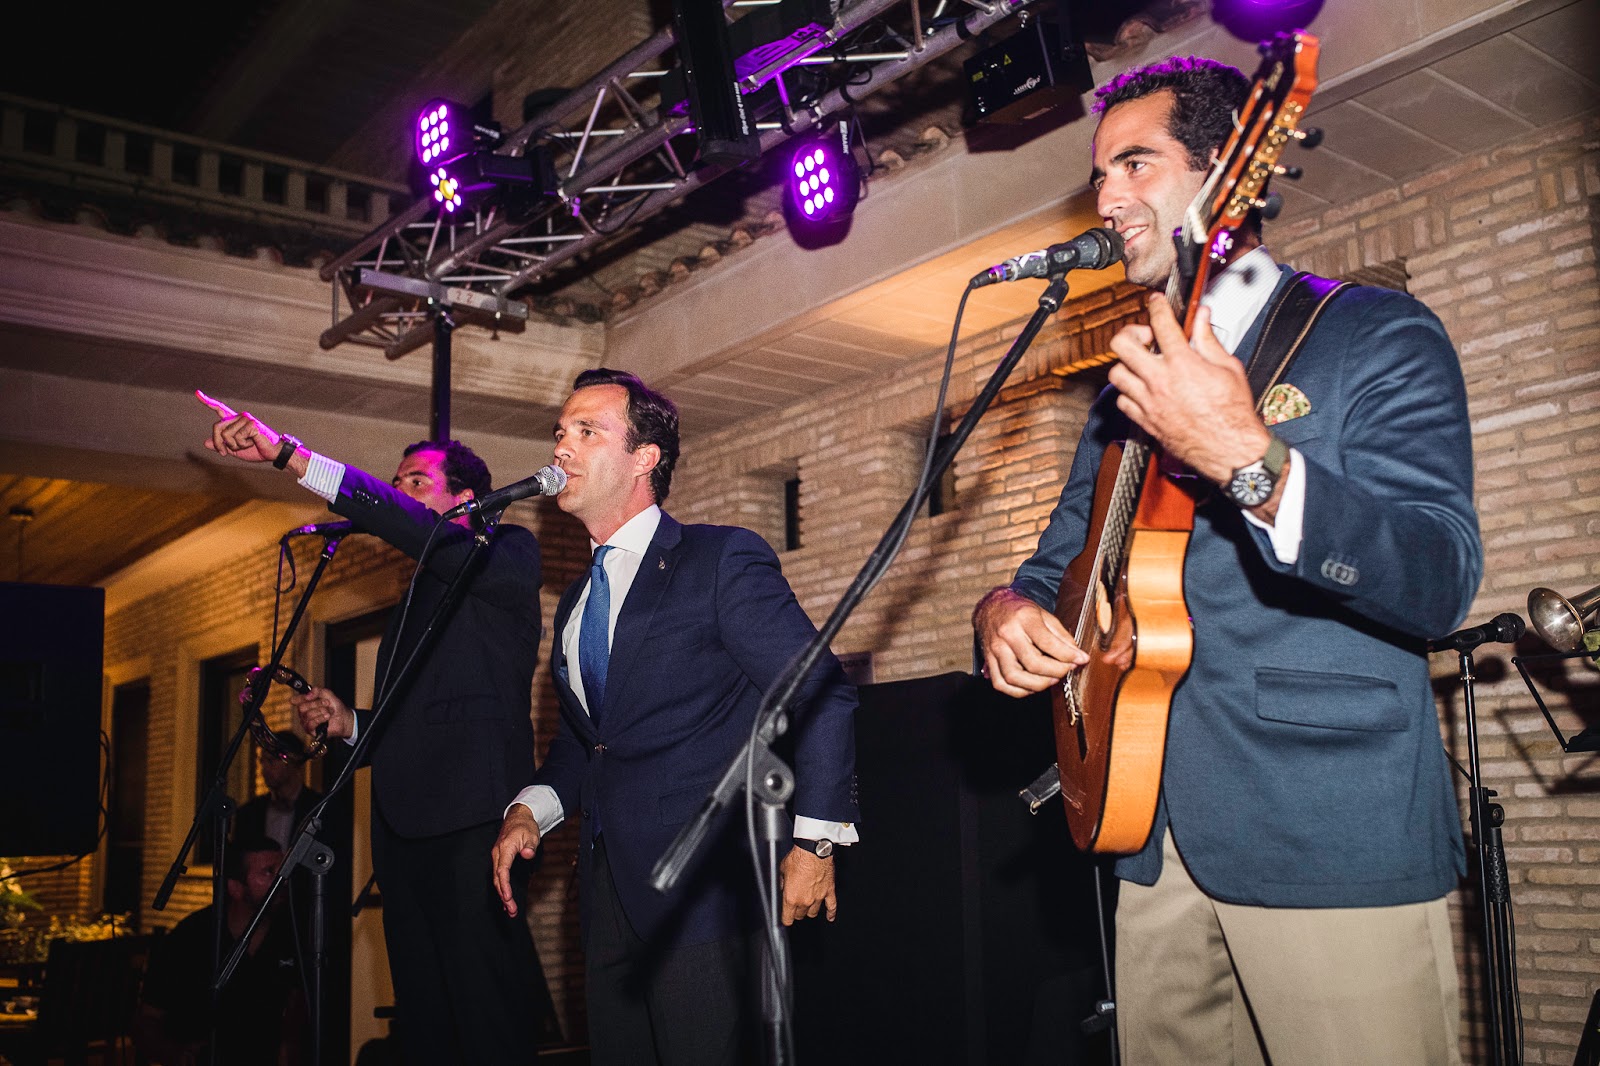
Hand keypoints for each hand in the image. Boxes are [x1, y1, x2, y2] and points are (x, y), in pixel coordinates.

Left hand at [196, 389, 288, 464]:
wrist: (273, 453)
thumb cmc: (256, 450)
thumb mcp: (234, 449)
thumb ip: (221, 445)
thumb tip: (206, 442)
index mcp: (235, 421)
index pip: (219, 409)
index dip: (207, 401)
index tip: (197, 393)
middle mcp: (239, 416)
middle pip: (217, 427)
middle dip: (218, 443)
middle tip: (224, 453)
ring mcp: (246, 419)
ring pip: (226, 435)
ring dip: (234, 446)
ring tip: (247, 445)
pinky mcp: (252, 424)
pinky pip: (237, 437)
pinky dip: (243, 445)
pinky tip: (253, 442)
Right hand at [289, 686, 354, 740]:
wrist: (343, 718)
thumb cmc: (334, 706)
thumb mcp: (327, 694)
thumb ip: (317, 691)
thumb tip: (308, 695)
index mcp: (305, 703)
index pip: (295, 700)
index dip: (300, 698)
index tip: (309, 697)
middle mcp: (303, 713)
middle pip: (302, 707)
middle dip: (316, 704)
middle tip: (327, 703)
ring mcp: (306, 722)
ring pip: (308, 715)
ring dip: (321, 711)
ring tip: (329, 712)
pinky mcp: (310, 730)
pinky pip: (311, 724)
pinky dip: (320, 719)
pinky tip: (327, 717)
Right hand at [491, 806, 540, 917]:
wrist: (518, 818)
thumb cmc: (525, 826)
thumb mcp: (531, 834)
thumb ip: (530, 846)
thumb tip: (527, 854)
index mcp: (505, 848)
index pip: (502, 870)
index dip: (504, 885)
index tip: (508, 897)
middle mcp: (498, 854)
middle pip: (497, 878)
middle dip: (504, 896)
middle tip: (512, 910)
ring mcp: (497, 857)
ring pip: (497, 880)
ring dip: (503, 895)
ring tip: (510, 910)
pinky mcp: (500, 860)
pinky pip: (499, 876)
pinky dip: (502, 889)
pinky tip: (506, 900)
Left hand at [779, 845, 836, 925]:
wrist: (814, 851)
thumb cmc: (798, 858)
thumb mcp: (782, 870)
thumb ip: (782, 882)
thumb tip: (782, 886)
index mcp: (791, 897)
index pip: (788, 918)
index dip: (786, 918)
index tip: (786, 917)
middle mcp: (805, 900)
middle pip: (800, 915)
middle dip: (797, 912)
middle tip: (795, 907)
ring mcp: (818, 897)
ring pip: (813, 912)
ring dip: (810, 910)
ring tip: (808, 906)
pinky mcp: (829, 891)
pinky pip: (832, 906)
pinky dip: (831, 913)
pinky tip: (830, 917)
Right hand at [974, 587, 1086, 696]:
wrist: (992, 607)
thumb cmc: (1020, 611)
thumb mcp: (1044, 614)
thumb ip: (1061, 635)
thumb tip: (1077, 655)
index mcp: (1023, 618)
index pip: (1047, 643)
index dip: (1068, 656)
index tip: (1081, 660)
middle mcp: (1007, 634)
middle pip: (1032, 663)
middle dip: (1056, 672)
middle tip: (1066, 670)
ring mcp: (995, 649)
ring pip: (1014, 677)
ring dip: (1037, 685)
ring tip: (1051, 680)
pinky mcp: (988, 660)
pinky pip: (1001, 684)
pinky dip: (1018, 691)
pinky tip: (1031, 686)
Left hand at [1107, 294, 1271, 484]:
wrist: (1230, 450)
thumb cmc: (1234, 413)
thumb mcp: (1228, 368)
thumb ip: (1209, 340)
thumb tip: (1203, 317)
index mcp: (1183, 364)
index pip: (1160, 323)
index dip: (1157, 306)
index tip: (1157, 302)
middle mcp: (1160, 381)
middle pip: (1122, 344)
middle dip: (1131, 333)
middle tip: (1145, 337)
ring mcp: (1148, 402)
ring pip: (1116, 373)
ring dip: (1127, 363)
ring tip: (1142, 363)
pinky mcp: (1144, 420)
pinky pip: (1122, 400)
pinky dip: (1127, 391)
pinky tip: (1142, 388)